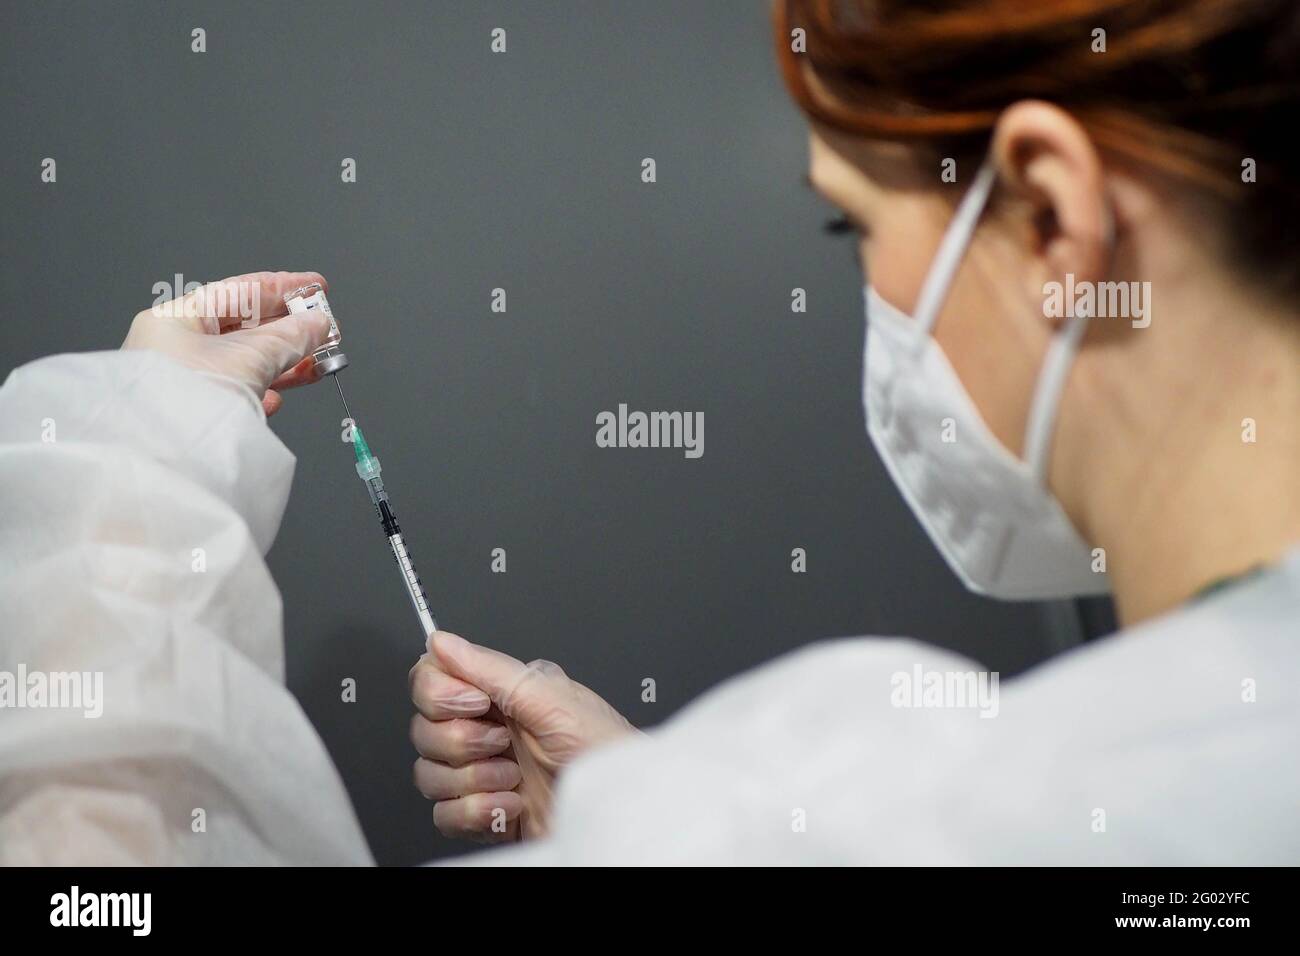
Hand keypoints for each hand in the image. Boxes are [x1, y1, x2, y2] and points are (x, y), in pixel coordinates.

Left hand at [123, 271, 332, 416]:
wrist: (166, 462)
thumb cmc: (189, 401)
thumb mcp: (250, 358)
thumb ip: (290, 338)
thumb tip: (317, 323)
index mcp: (176, 320)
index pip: (238, 292)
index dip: (282, 287)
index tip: (314, 287)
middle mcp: (175, 346)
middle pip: (243, 327)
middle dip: (289, 329)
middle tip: (324, 328)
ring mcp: (184, 379)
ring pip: (243, 360)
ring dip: (283, 360)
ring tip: (318, 362)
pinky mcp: (195, 410)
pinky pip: (235, 390)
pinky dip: (262, 389)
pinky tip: (278, 396)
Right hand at [409, 631, 636, 842]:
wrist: (618, 807)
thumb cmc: (604, 749)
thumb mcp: (551, 698)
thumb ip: (490, 668)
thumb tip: (442, 640)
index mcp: (500, 693)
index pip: (431, 680)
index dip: (441, 694)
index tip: (477, 702)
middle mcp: (486, 728)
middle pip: (423, 729)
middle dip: (463, 741)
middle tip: (503, 743)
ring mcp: (481, 772)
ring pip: (427, 773)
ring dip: (473, 779)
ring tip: (514, 777)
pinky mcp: (482, 813)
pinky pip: (443, 813)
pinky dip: (476, 812)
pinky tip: (511, 805)